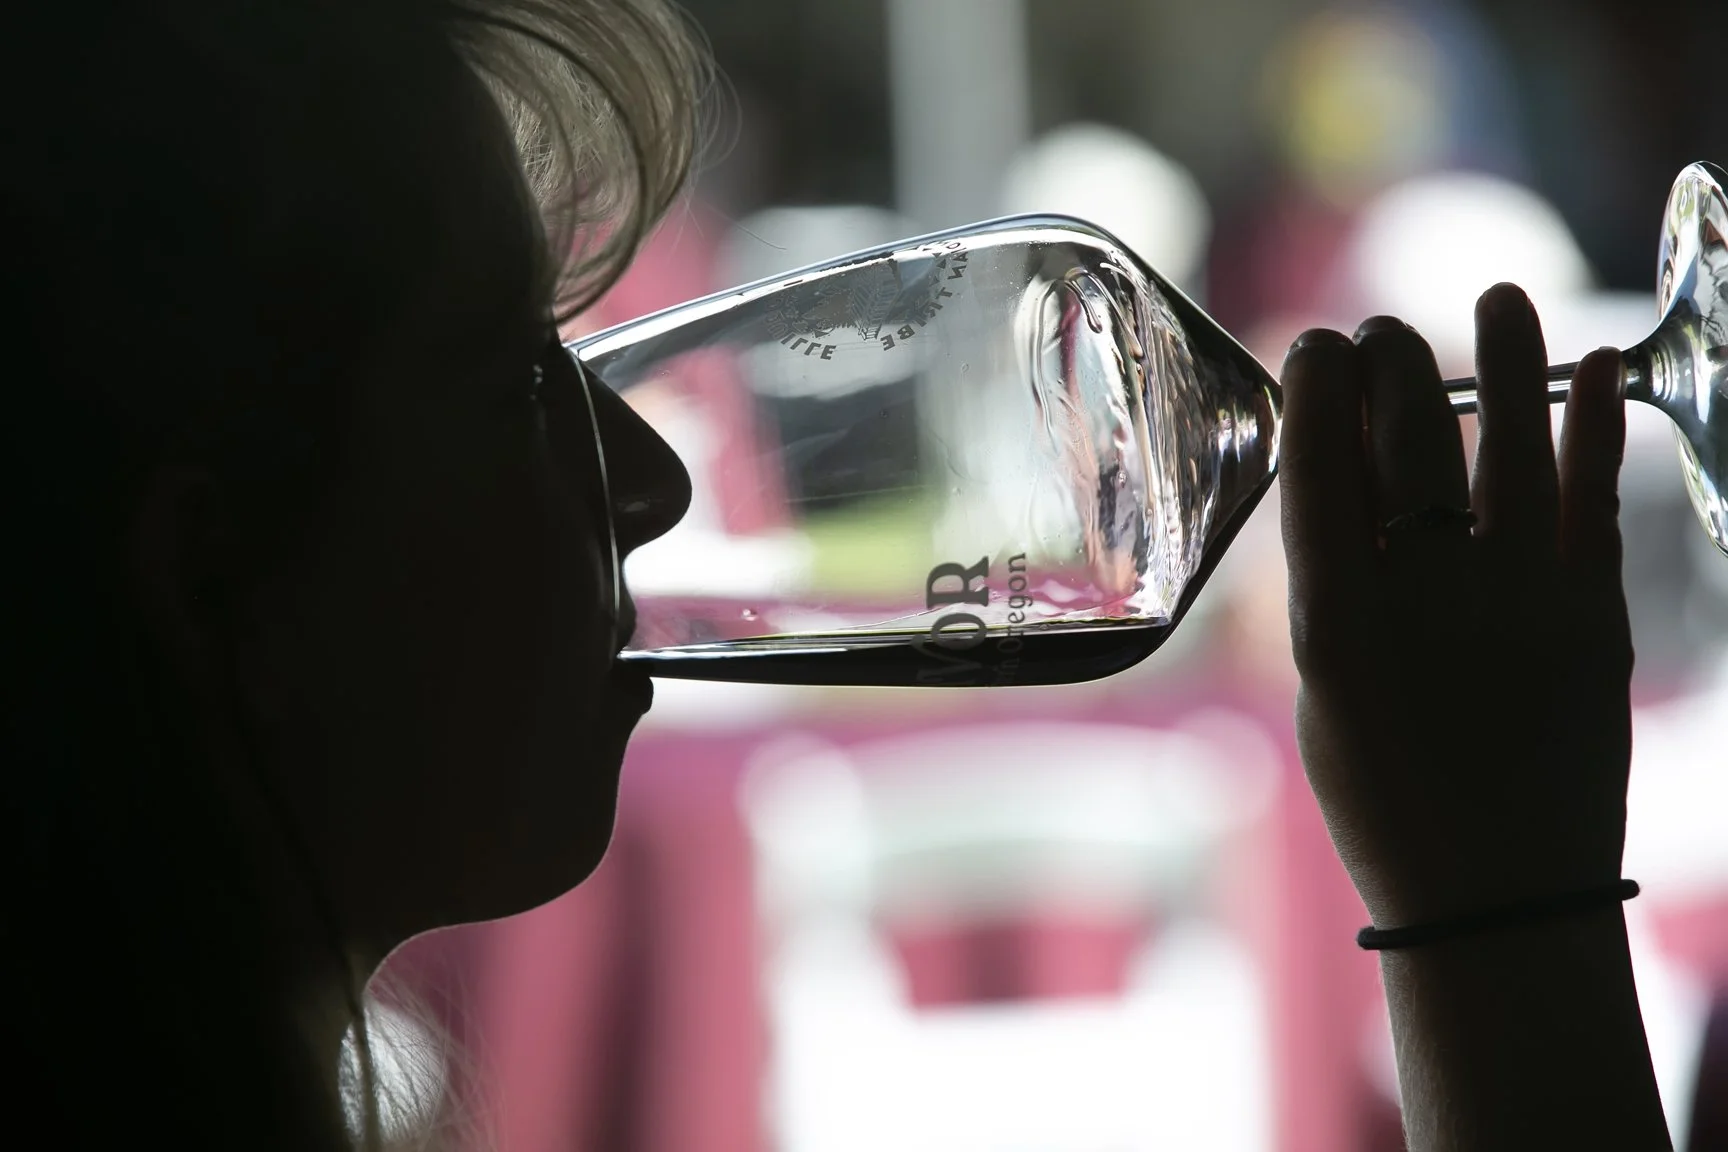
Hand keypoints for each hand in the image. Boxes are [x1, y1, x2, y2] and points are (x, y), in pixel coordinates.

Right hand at [1278, 283, 1631, 928]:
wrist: (1498, 899)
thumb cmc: (1386, 804)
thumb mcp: (1322, 697)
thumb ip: (1329, 594)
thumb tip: (1343, 493)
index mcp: (1334, 624)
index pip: (1318, 467)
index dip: (1316, 389)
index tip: (1315, 345)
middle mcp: (1424, 596)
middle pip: (1406, 439)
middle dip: (1391, 364)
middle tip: (1381, 332)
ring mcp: (1517, 600)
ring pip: (1508, 445)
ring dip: (1505, 359)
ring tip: (1501, 298)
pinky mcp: (1593, 615)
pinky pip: (1592, 496)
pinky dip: (1594, 425)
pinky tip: (1593, 367)